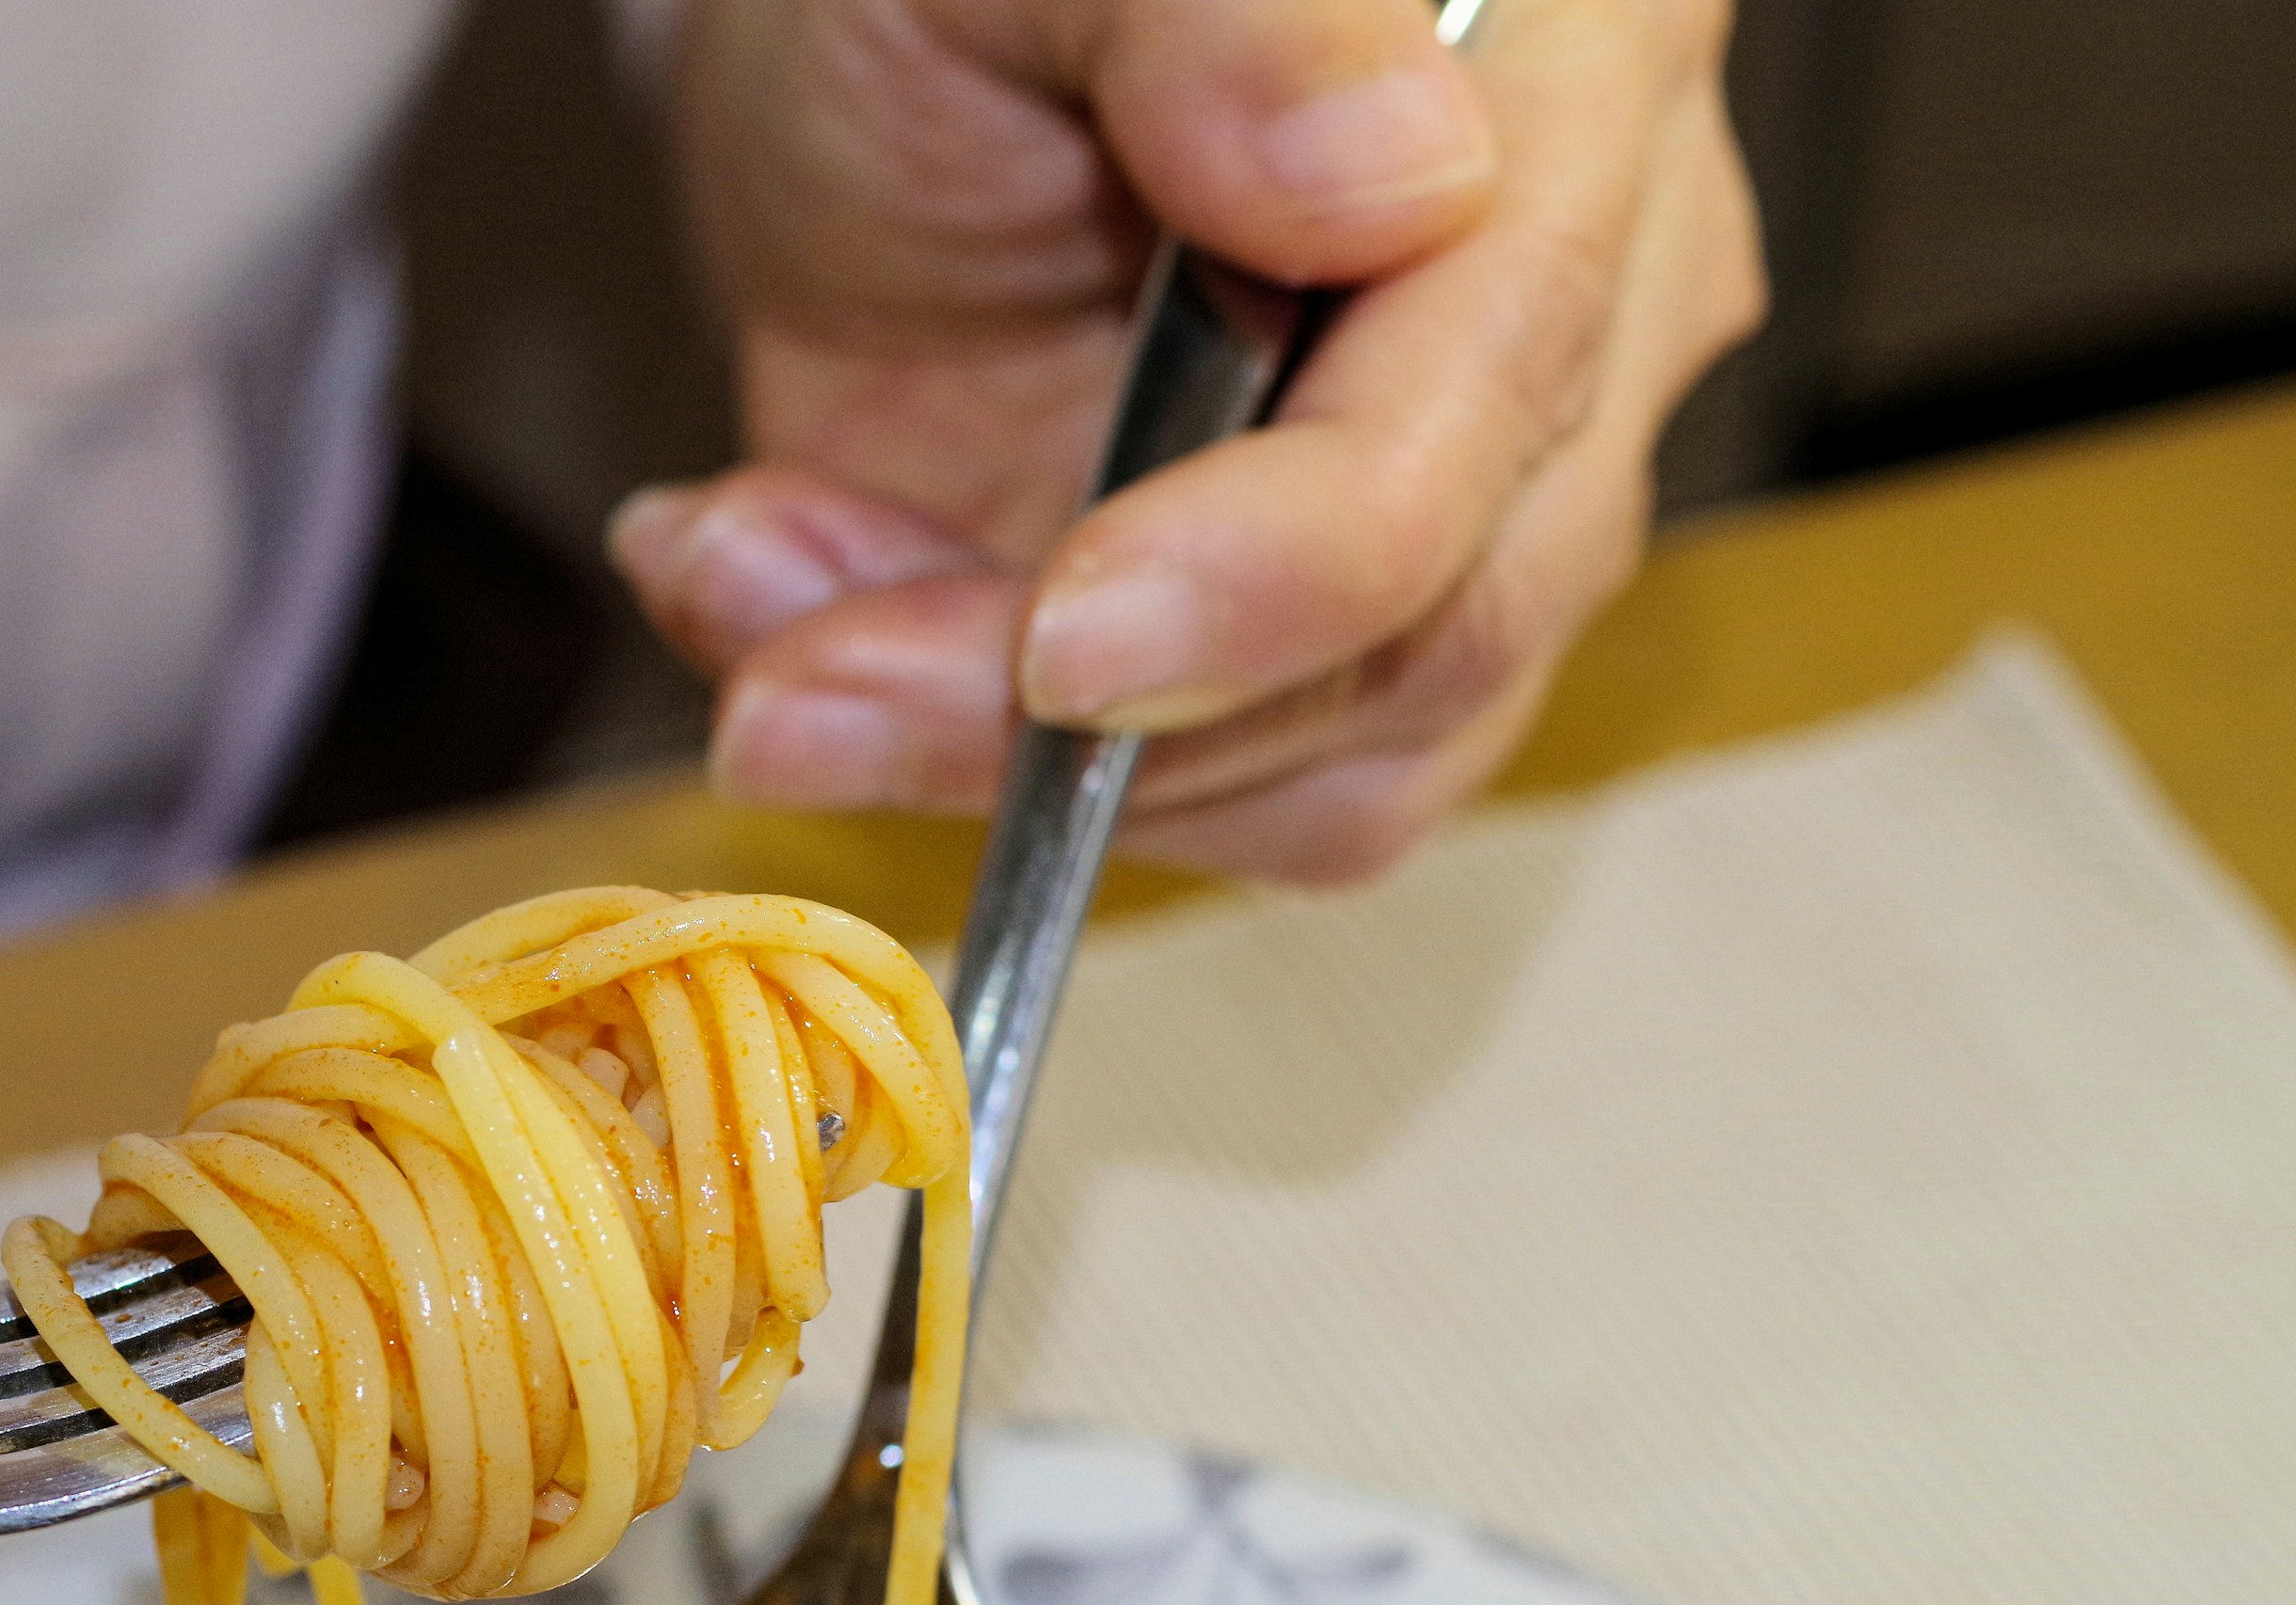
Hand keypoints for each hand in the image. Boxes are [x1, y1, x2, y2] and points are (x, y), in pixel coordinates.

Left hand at [611, 0, 1763, 881]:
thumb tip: (1394, 178)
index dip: (1291, 560)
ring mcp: (1459, 514)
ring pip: (1318, 774)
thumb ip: (1219, 13)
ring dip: (984, 750)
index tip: (1059, 646)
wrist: (857, 82)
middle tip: (787, 687)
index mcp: (1566, 85)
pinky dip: (957, 760)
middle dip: (1085, 713)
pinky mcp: (1311, 657)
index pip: (1503, 384)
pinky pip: (1195, 805)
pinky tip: (792, 612)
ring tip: (750, 590)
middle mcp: (1576, 321)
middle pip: (1434, 634)